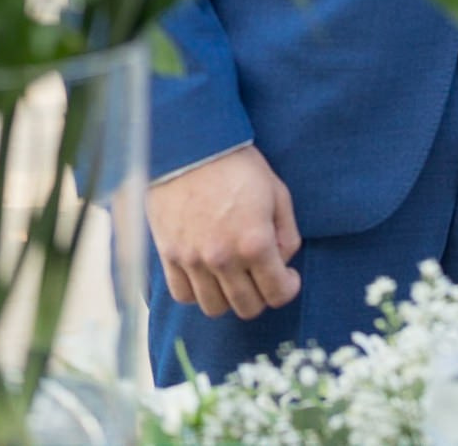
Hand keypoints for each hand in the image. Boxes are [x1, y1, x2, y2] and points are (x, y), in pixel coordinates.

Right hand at [149, 144, 301, 319]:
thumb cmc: (238, 166)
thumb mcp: (277, 194)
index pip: (277, 294)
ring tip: (235, 277)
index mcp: (254, 243)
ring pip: (215, 307)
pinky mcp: (169, 256)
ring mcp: (193, 260)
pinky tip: (208, 275)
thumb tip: (283, 262)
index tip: (287, 278)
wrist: (191, 148)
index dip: (288, 289)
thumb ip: (287, 234)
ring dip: (230, 298)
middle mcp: (223, 259)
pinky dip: (198, 292)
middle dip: (262, 296)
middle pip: (247, 307)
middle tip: (263, 277)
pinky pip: (184, 295)